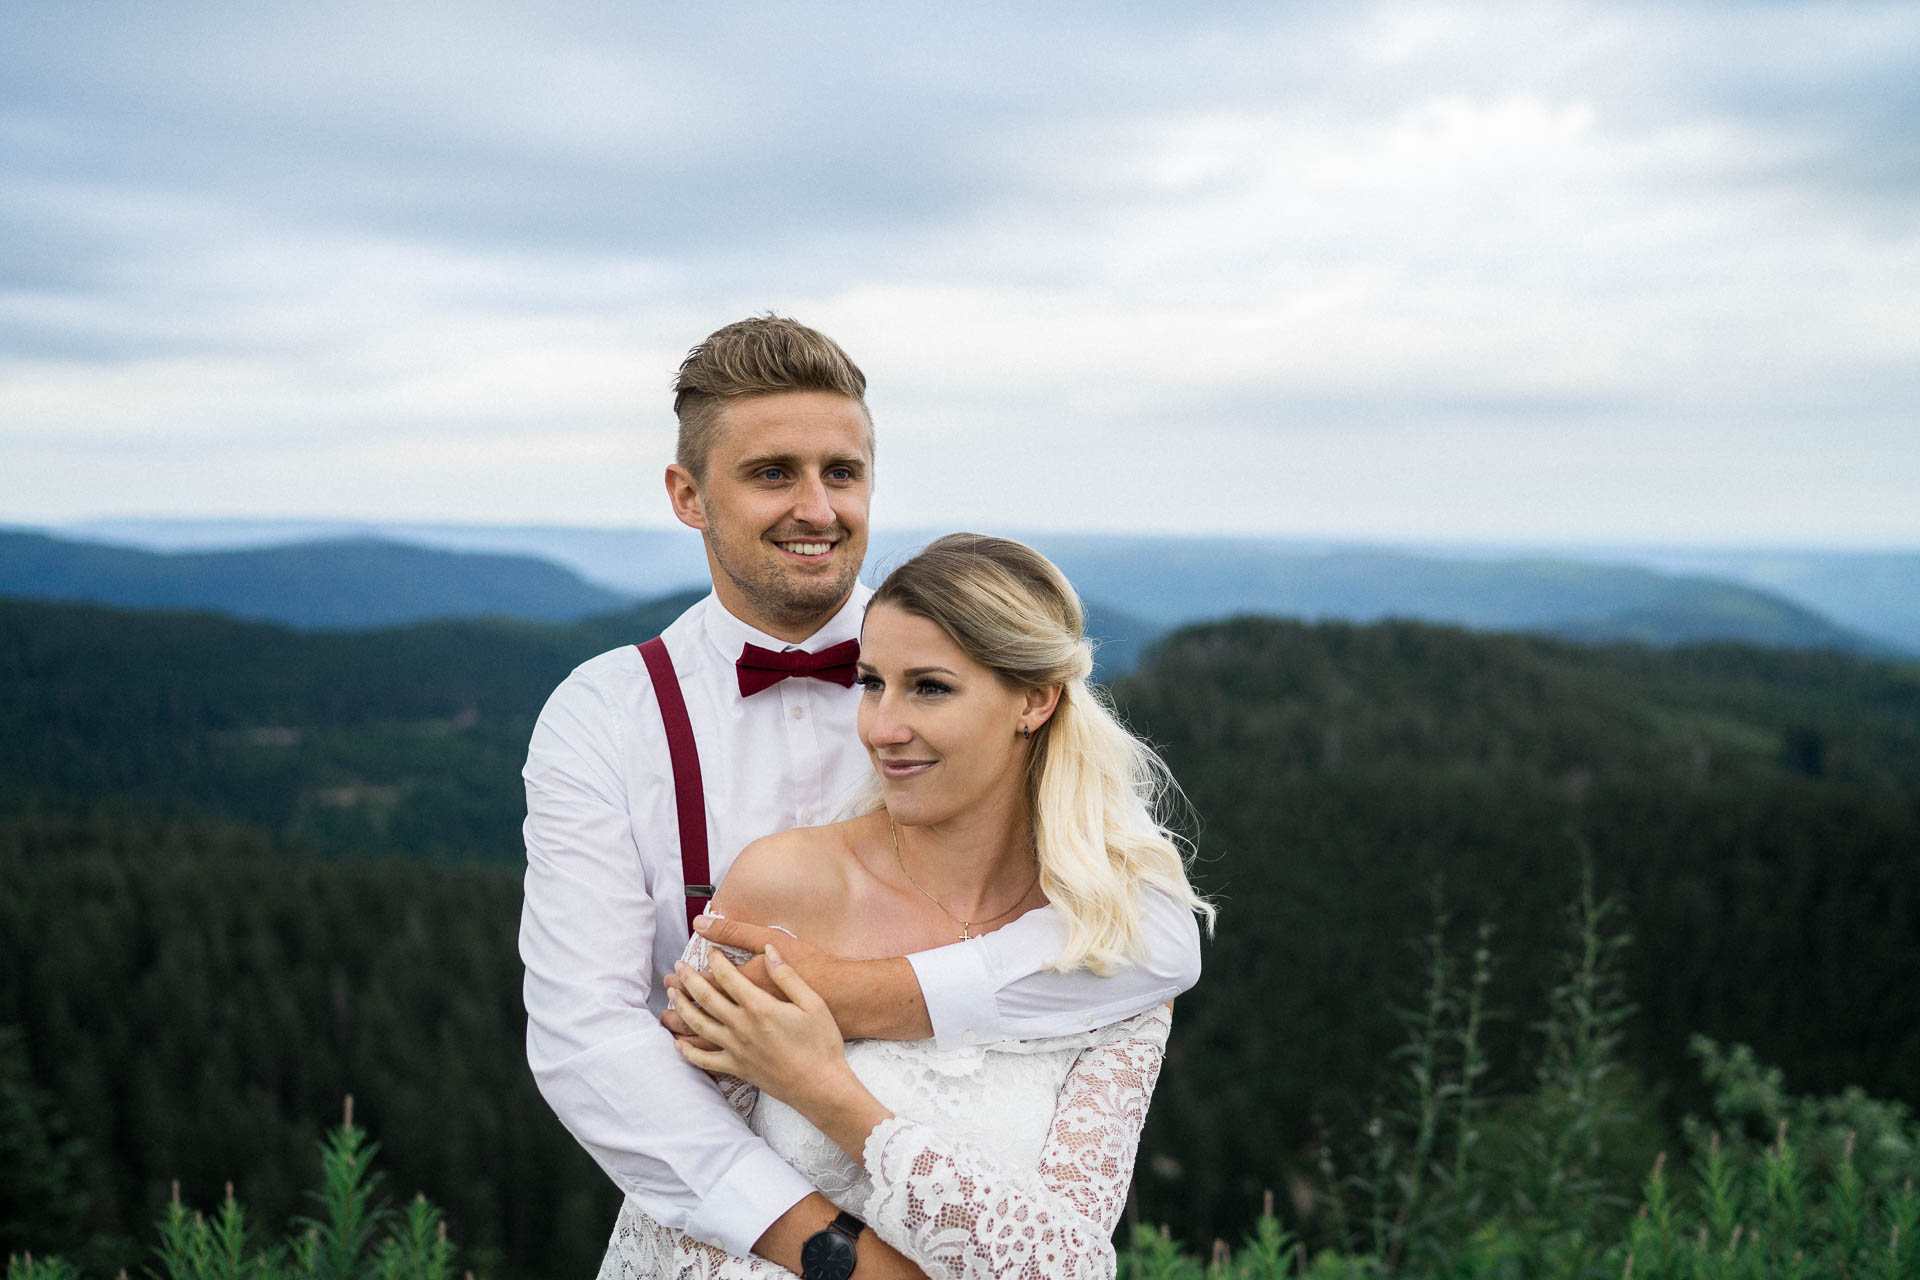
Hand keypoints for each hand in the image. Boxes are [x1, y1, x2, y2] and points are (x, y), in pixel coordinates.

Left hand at [671, 944, 853, 1112]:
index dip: (715, 960)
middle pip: (705, 997)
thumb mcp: (812, 1002)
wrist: (820, 1086)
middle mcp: (741, 1027)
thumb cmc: (821, 1043)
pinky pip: (704, 1060)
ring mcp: (736, 1049)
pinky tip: (678, 1042)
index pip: (728, 976)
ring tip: (672, 993)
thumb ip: (787, 975)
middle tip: (679, 964)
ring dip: (681, 1007)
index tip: (710, 950)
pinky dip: (687, 1051)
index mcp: (759, 1007)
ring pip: (698, 1025)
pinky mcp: (736, 1068)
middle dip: (689, 978)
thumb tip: (769, 949)